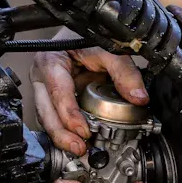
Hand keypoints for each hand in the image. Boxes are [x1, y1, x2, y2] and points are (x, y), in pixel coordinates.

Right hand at [30, 28, 148, 154]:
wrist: (80, 32)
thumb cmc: (86, 36)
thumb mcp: (108, 48)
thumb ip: (123, 71)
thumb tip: (138, 96)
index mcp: (50, 62)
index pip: (57, 93)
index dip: (69, 115)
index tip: (83, 131)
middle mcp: (42, 77)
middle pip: (46, 112)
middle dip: (62, 134)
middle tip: (80, 149)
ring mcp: (45, 89)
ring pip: (47, 118)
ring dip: (62, 136)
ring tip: (81, 150)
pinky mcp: (53, 98)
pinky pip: (55, 118)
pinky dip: (66, 131)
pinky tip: (78, 141)